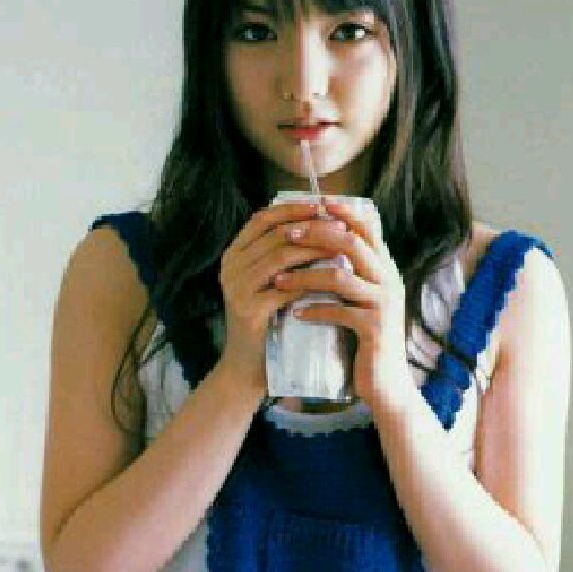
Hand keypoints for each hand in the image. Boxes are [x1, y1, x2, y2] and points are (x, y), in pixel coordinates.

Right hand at [217, 201, 343, 396]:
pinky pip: (286, 287)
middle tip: (341, 225)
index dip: (293, 208)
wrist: (247, 366)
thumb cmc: (266, 321)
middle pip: (274, 234)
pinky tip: (333, 277)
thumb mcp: (267, 282)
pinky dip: (312, 279)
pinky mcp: (249, 311)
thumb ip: (281, 254)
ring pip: (281, 257)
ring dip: (315, 249)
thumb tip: (319, 222)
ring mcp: (236, 289)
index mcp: (233, 254)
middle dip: (311, 226)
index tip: (324, 205)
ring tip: (342, 247)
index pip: (262, 218)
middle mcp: (230, 267)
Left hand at [272, 198, 415, 412]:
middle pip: (351, 242)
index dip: (342, 211)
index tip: (314, 203)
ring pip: (340, 276)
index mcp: (385, 268)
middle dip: (315, 235)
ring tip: (278, 280)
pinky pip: (340, 311)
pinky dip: (314, 310)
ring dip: (305, 276)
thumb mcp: (363, 299)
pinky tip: (295, 313)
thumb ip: (351, 272)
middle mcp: (389, 280)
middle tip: (286, 235)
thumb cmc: (366, 338)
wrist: (387, 384)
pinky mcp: (374, 329)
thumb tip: (323, 242)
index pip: (367, 227)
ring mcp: (384, 304)